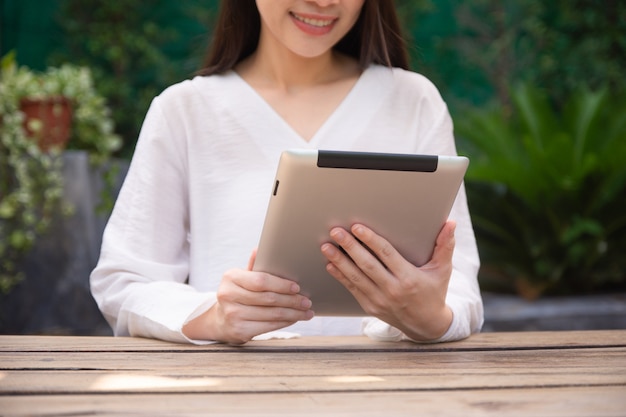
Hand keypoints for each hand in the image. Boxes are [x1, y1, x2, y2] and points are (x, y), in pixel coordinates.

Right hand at [183, 250, 313, 343]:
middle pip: (269, 298)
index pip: (261, 281)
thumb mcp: (241, 278)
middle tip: (307, 301)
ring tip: (306, 312)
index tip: (297, 287)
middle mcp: (229, 296)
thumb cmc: (237, 294)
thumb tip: (259, 248)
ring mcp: (233, 315)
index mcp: (230, 277)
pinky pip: (269, 326)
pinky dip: (285, 322)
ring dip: (293, 313)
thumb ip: (253, 266)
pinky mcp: (239, 331)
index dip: (281, 284)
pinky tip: (294, 319)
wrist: (220, 320)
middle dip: (292, 300)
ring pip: (272, 314)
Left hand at [320, 221, 455, 340]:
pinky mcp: (370, 307)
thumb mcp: (442, 270)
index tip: (357, 227)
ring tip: (327, 246)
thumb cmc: (434, 292)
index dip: (370, 240)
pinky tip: (330, 264)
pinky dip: (340, 276)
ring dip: (339, 261)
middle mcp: (393, 290)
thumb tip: (450, 223)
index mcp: (409, 278)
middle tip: (336, 232)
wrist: (426, 325)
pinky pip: (352, 289)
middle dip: (349, 247)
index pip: (386, 255)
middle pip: (367, 265)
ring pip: (355, 277)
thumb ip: (444, 246)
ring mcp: (379, 300)